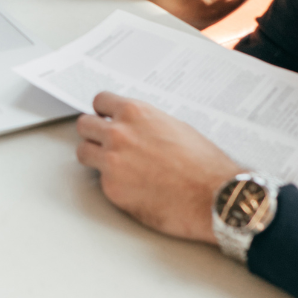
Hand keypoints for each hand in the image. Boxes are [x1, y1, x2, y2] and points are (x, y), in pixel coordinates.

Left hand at [75, 92, 239, 245]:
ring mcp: (111, 162)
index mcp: (135, 114)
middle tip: (102, 141)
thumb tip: (135, 126)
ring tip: (111, 164)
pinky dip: (112, 183)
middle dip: (93, 133)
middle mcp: (118, 134)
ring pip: (83, 152)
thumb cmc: (203, 164)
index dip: (103, 111)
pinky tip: (132, 186)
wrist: (213, 196)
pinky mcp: (111, 189)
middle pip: (84, 125)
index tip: (105, 118)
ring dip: (94, 156)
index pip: (100, 101)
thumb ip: (147, 124)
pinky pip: (100, 181)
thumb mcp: (175, 127)